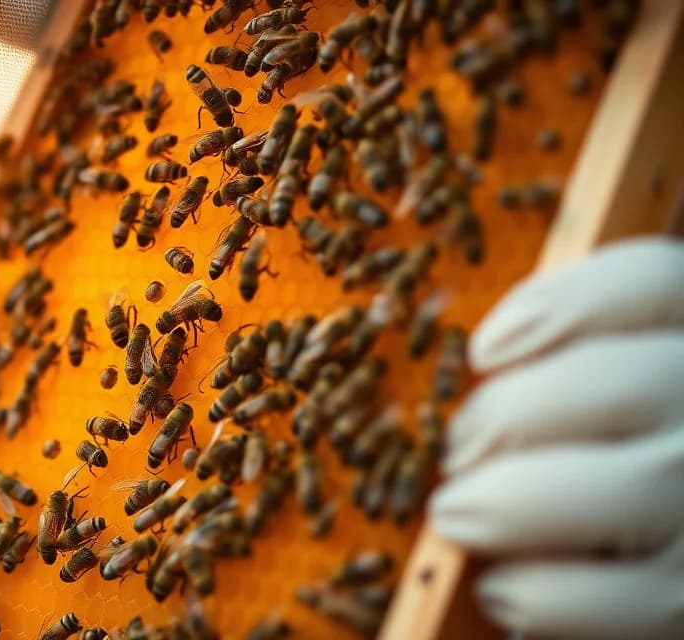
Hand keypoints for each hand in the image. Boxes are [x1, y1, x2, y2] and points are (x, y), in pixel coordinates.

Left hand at [431, 237, 683, 638]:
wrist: (653, 550)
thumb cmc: (602, 455)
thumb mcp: (605, 398)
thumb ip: (563, 370)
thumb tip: (476, 369)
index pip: (653, 281)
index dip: (560, 302)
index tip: (483, 351)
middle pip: (627, 383)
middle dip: (513, 415)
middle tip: (453, 452)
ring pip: (639, 484)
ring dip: (518, 502)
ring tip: (455, 515)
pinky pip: (641, 597)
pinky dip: (553, 594)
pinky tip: (501, 589)